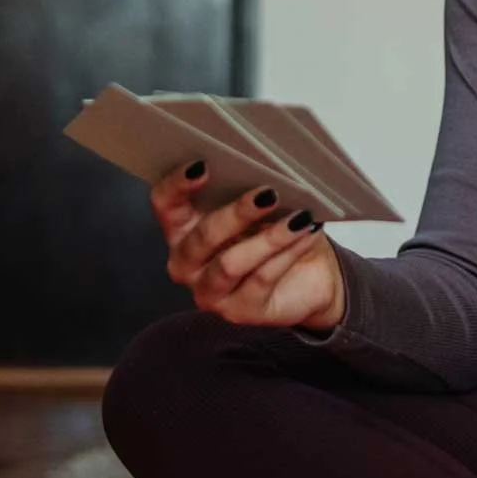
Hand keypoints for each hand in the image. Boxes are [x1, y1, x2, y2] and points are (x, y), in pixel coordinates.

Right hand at [151, 166, 345, 331]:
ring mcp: (208, 292)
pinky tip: (308, 233)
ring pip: (230, 263)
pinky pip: (261, 279)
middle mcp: (186, 262)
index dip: (178, 184)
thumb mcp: (261, 207)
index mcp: (182, 228)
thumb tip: (264, 171)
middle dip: (237, 213)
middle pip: (202, 236)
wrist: (311, 276)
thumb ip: (248, 190)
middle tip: (269, 194)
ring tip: (299, 218)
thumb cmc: (275, 232)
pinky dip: (288, 252)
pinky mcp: (237, 312)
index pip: (165, 204)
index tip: (203, 165)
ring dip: (269, 238)